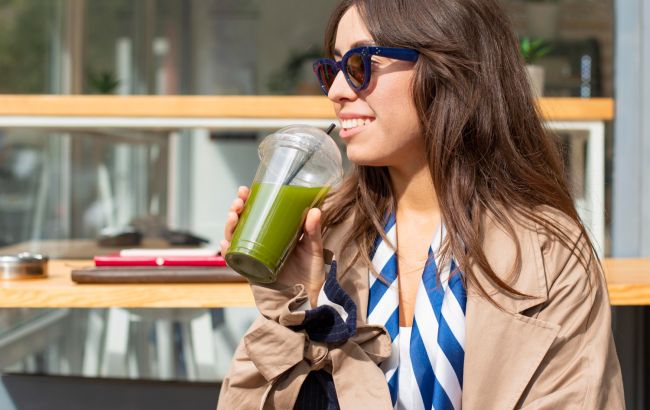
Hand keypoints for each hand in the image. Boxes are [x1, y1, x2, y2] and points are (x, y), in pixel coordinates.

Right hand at [221, 186, 325, 303]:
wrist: (308, 299)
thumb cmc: (310, 272)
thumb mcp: (313, 249)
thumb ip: (313, 232)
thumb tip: (315, 210)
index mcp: (273, 234)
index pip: (256, 214)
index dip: (248, 201)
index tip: (245, 190)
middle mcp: (260, 244)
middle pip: (241, 224)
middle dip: (235, 211)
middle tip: (238, 203)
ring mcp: (254, 258)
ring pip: (234, 239)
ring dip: (229, 227)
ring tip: (233, 217)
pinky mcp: (251, 272)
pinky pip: (236, 262)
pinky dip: (228, 253)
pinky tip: (226, 244)